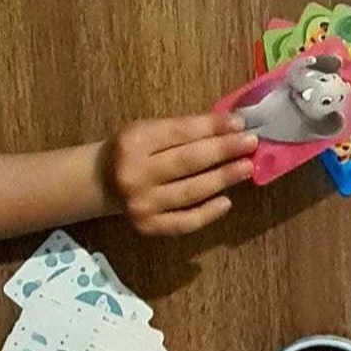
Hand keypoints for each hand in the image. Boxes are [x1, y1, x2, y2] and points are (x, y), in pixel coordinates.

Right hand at [109, 113, 255, 235]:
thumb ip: (185, 130)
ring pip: (191, 191)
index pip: (181, 132)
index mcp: (134, 141)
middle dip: (224, 151)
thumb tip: (232, 128)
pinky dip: (208, 212)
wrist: (99, 182)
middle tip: (251, 144)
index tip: (241, 124)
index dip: (213, 127)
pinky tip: (227, 201)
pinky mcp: (147, 226)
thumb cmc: (133, 150)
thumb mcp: (149, 130)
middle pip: (188, 161)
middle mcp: (134, 173)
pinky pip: (185, 222)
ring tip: (247, 168)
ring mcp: (141, 203)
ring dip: (223, 179)